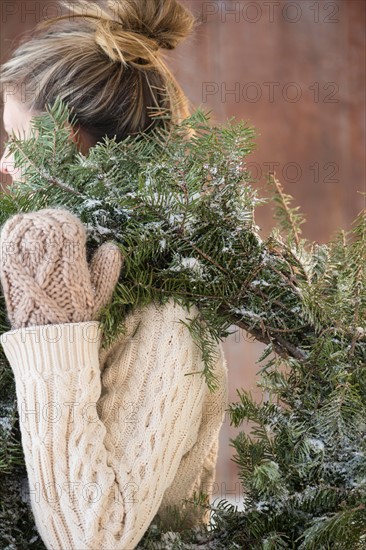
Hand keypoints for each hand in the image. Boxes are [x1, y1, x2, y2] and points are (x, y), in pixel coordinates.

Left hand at [0, 208, 123, 328]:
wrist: (46, 335)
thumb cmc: (75, 316)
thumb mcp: (99, 295)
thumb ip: (107, 269)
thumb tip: (111, 247)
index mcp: (70, 259)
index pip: (68, 226)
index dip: (71, 223)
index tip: (73, 227)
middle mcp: (46, 255)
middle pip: (47, 223)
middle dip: (54, 220)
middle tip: (58, 223)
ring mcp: (24, 258)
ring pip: (28, 226)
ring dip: (36, 222)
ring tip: (42, 224)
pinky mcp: (8, 265)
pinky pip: (9, 236)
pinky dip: (16, 227)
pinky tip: (22, 225)